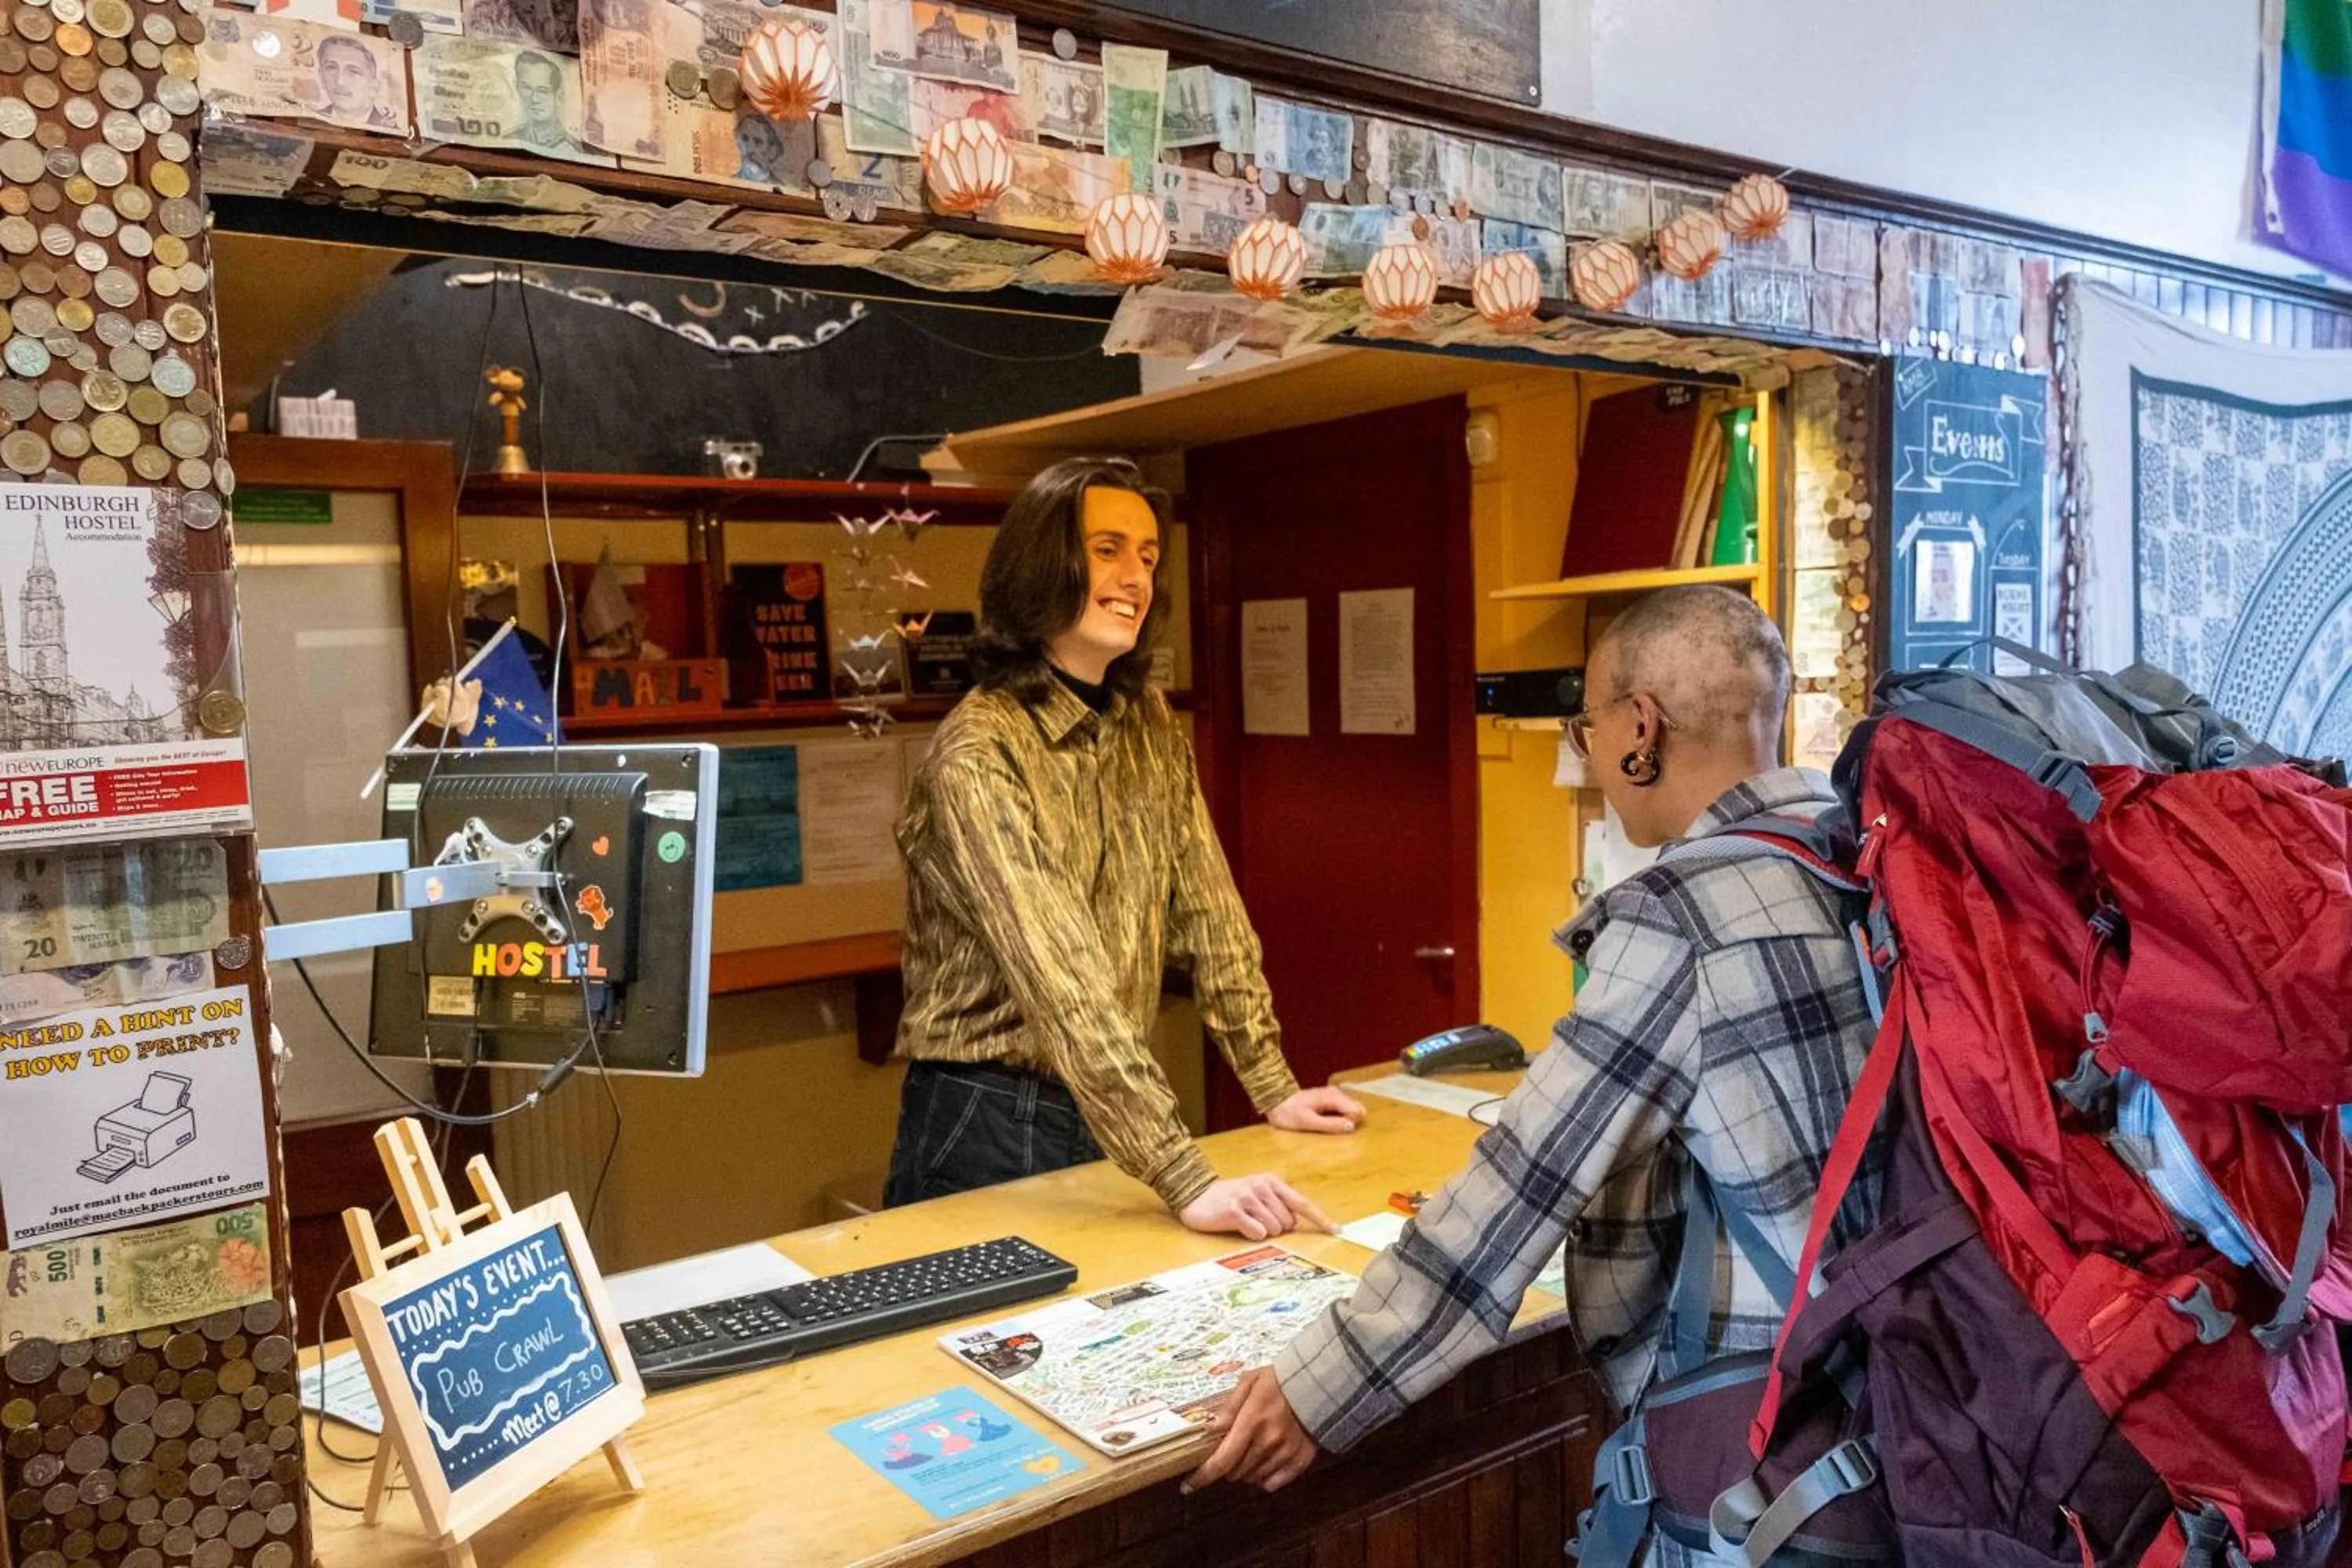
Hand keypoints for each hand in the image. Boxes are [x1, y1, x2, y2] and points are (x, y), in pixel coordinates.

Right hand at [1178, 1174, 1334, 1240]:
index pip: (1302, 1203)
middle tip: (1256, 1220)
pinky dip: (1250, 1235)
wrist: (1195, 1196)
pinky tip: (1238, 1225)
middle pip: (1288, 1223)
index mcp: (1271, 1181)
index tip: (1336, 1230)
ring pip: (1274, 1230)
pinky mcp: (1235, 1211)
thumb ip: (1278, 1203)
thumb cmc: (1230, 1198)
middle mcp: (1262, 1186)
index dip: (1320, 1219)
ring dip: (1262, 1231)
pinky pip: (1257, 1233)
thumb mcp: (1257, 1193)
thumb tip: (1298, 1223)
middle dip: (1277, 1227)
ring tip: (1246, 1220)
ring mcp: (1248, 1197)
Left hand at [1186, 1368, 1317, 1493]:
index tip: (1187, 1486)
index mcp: (1251, 1422)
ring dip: (1244, 1471)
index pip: (1222, 1460)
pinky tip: (1264, 1462)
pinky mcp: (1300, 1461)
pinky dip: (1263, 1478)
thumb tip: (1208, 1430)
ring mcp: (1285, 1454)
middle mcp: (1268, 1443)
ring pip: (1252, 1479)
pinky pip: (1272, 1484)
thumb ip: (1229, 1407)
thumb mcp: (1249, 1383)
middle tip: (1229, 1450)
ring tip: (1249, 1451)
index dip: (1203, 1477)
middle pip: (1235, 1473)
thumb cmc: (1279, 1381)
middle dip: (1225, 1466)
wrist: (1318, 1384)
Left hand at [1265, 1086, 1365, 1134]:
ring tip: (1325, 1126)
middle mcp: (1336, 1093)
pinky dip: (1338, 1119)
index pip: (1357, 1111)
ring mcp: (1334, 1095)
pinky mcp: (1330, 1100)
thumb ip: (1330, 1125)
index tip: (1334, 1129)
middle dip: (1349, 1122)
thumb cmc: (1288, 1113)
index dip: (1349, 1124)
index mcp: (1333, 1097)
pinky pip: (1343, 1111)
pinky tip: (1324, 1122)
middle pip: (1357, 1110)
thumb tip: (1351, 1127)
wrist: (1275, 1101)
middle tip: (1329, 1128)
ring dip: (1343, 1121)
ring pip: (1351, 1110)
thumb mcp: (1307, 1122)